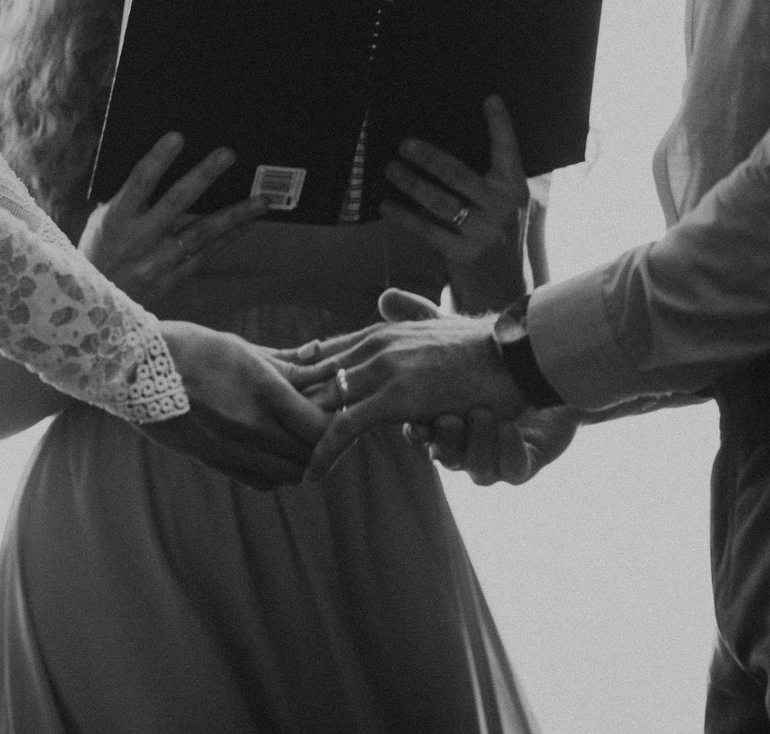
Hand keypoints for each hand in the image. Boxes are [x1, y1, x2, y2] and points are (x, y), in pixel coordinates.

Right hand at [80, 132, 263, 307]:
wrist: (96, 307)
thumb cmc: (97, 254)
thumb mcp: (99, 223)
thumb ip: (125, 199)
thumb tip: (155, 168)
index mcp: (116, 219)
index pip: (139, 182)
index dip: (158, 159)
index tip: (178, 137)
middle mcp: (139, 240)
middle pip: (177, 202)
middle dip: (203, 176)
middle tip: (228, 154)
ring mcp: (158, 262)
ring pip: (202, 233)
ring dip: (235, 214)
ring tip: (262, 200)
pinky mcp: (173, 279)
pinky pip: (206, 254)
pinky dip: (229, 237)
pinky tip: (248, 224)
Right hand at [143, 321, 329, 489]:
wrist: (134, 367)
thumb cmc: (190, 347)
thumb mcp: (240, 347)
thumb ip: (284, 361)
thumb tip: (320, 355)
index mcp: (264, 390)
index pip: (321, 427)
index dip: (335, 426)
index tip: (335, 413)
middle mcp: (252, 424)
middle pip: (310, 456)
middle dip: (322, 446)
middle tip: (322, 429)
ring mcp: (230, 447)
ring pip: (288, 474)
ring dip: (300, 462)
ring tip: (298, 442)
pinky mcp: (212, 460)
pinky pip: (260, 481)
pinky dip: (275, 474)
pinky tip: (271, 454)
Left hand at [286, 288, 524, 479]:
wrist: (516, 352)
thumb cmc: (485, 346)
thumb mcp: (436, 325)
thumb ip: (408, 311)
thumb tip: (386, 295)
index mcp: (382, 330)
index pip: (326, 353)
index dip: (297, 376)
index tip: (270, 391)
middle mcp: (374, 345)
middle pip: (314, 377)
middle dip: (284, 403)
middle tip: (253, 424)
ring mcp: (381, 369)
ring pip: (323, 402)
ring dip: (297, 430)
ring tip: (273, 456)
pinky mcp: (393, 396)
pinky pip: (346, 427)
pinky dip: (325, 452)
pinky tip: (311, 474)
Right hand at [357, 288, 578, 484]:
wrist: (545, 371)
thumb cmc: (489, 363)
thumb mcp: (451, 339)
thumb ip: (417, 320)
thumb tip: (384, 295)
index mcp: (441, 422)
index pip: (420, 432)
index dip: (416, 431)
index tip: (415, 422)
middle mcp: (465, 446)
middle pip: (445, 455)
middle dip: (445, 440)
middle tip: (448, 419)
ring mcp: (495, 456)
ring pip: (477, 467)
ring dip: (477, 442)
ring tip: (482, 415)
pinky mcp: (524, 462)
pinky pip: (513, 468)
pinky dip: (508, 449)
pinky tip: (509, 428)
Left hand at [381, 96, 527, 286]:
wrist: (506, 289)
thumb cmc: (495, 233)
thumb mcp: (502, 203)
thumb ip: (484, 177)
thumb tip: (440, 148)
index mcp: (514, 188)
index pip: (509, 151)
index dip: (501, 125)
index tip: (490, 98)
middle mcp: (503, 208)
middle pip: (460, 175)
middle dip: (431, 158)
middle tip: (405, 144)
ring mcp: (484, 232)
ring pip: (441, 202)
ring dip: (412, 184)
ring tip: (391, 169)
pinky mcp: (465, 254)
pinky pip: (429, 230)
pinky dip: (405, 216)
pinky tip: (387, 205)